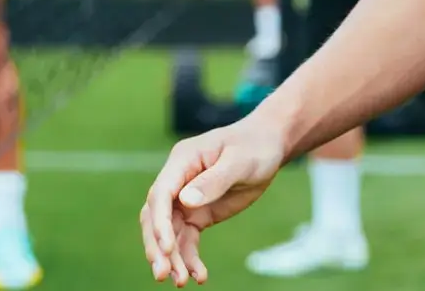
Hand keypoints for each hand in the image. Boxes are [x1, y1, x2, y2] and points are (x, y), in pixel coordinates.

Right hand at [140, 114, 288, 284]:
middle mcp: (178, 181)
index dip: (160, 222)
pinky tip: (199, 276)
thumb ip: (214, 180)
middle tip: (163, 273)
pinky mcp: (197, 214)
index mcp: (183, 160)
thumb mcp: (240, 161)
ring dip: (172, 258)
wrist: (268, 147)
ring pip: (169, 233)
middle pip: (156, 217)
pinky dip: (189, 258)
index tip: (167, 247)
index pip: (161, 194)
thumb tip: (185, 201)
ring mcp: (185, 199)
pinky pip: (187, 239)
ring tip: (180, 281)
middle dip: (157, 246)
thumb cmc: (255, 146)